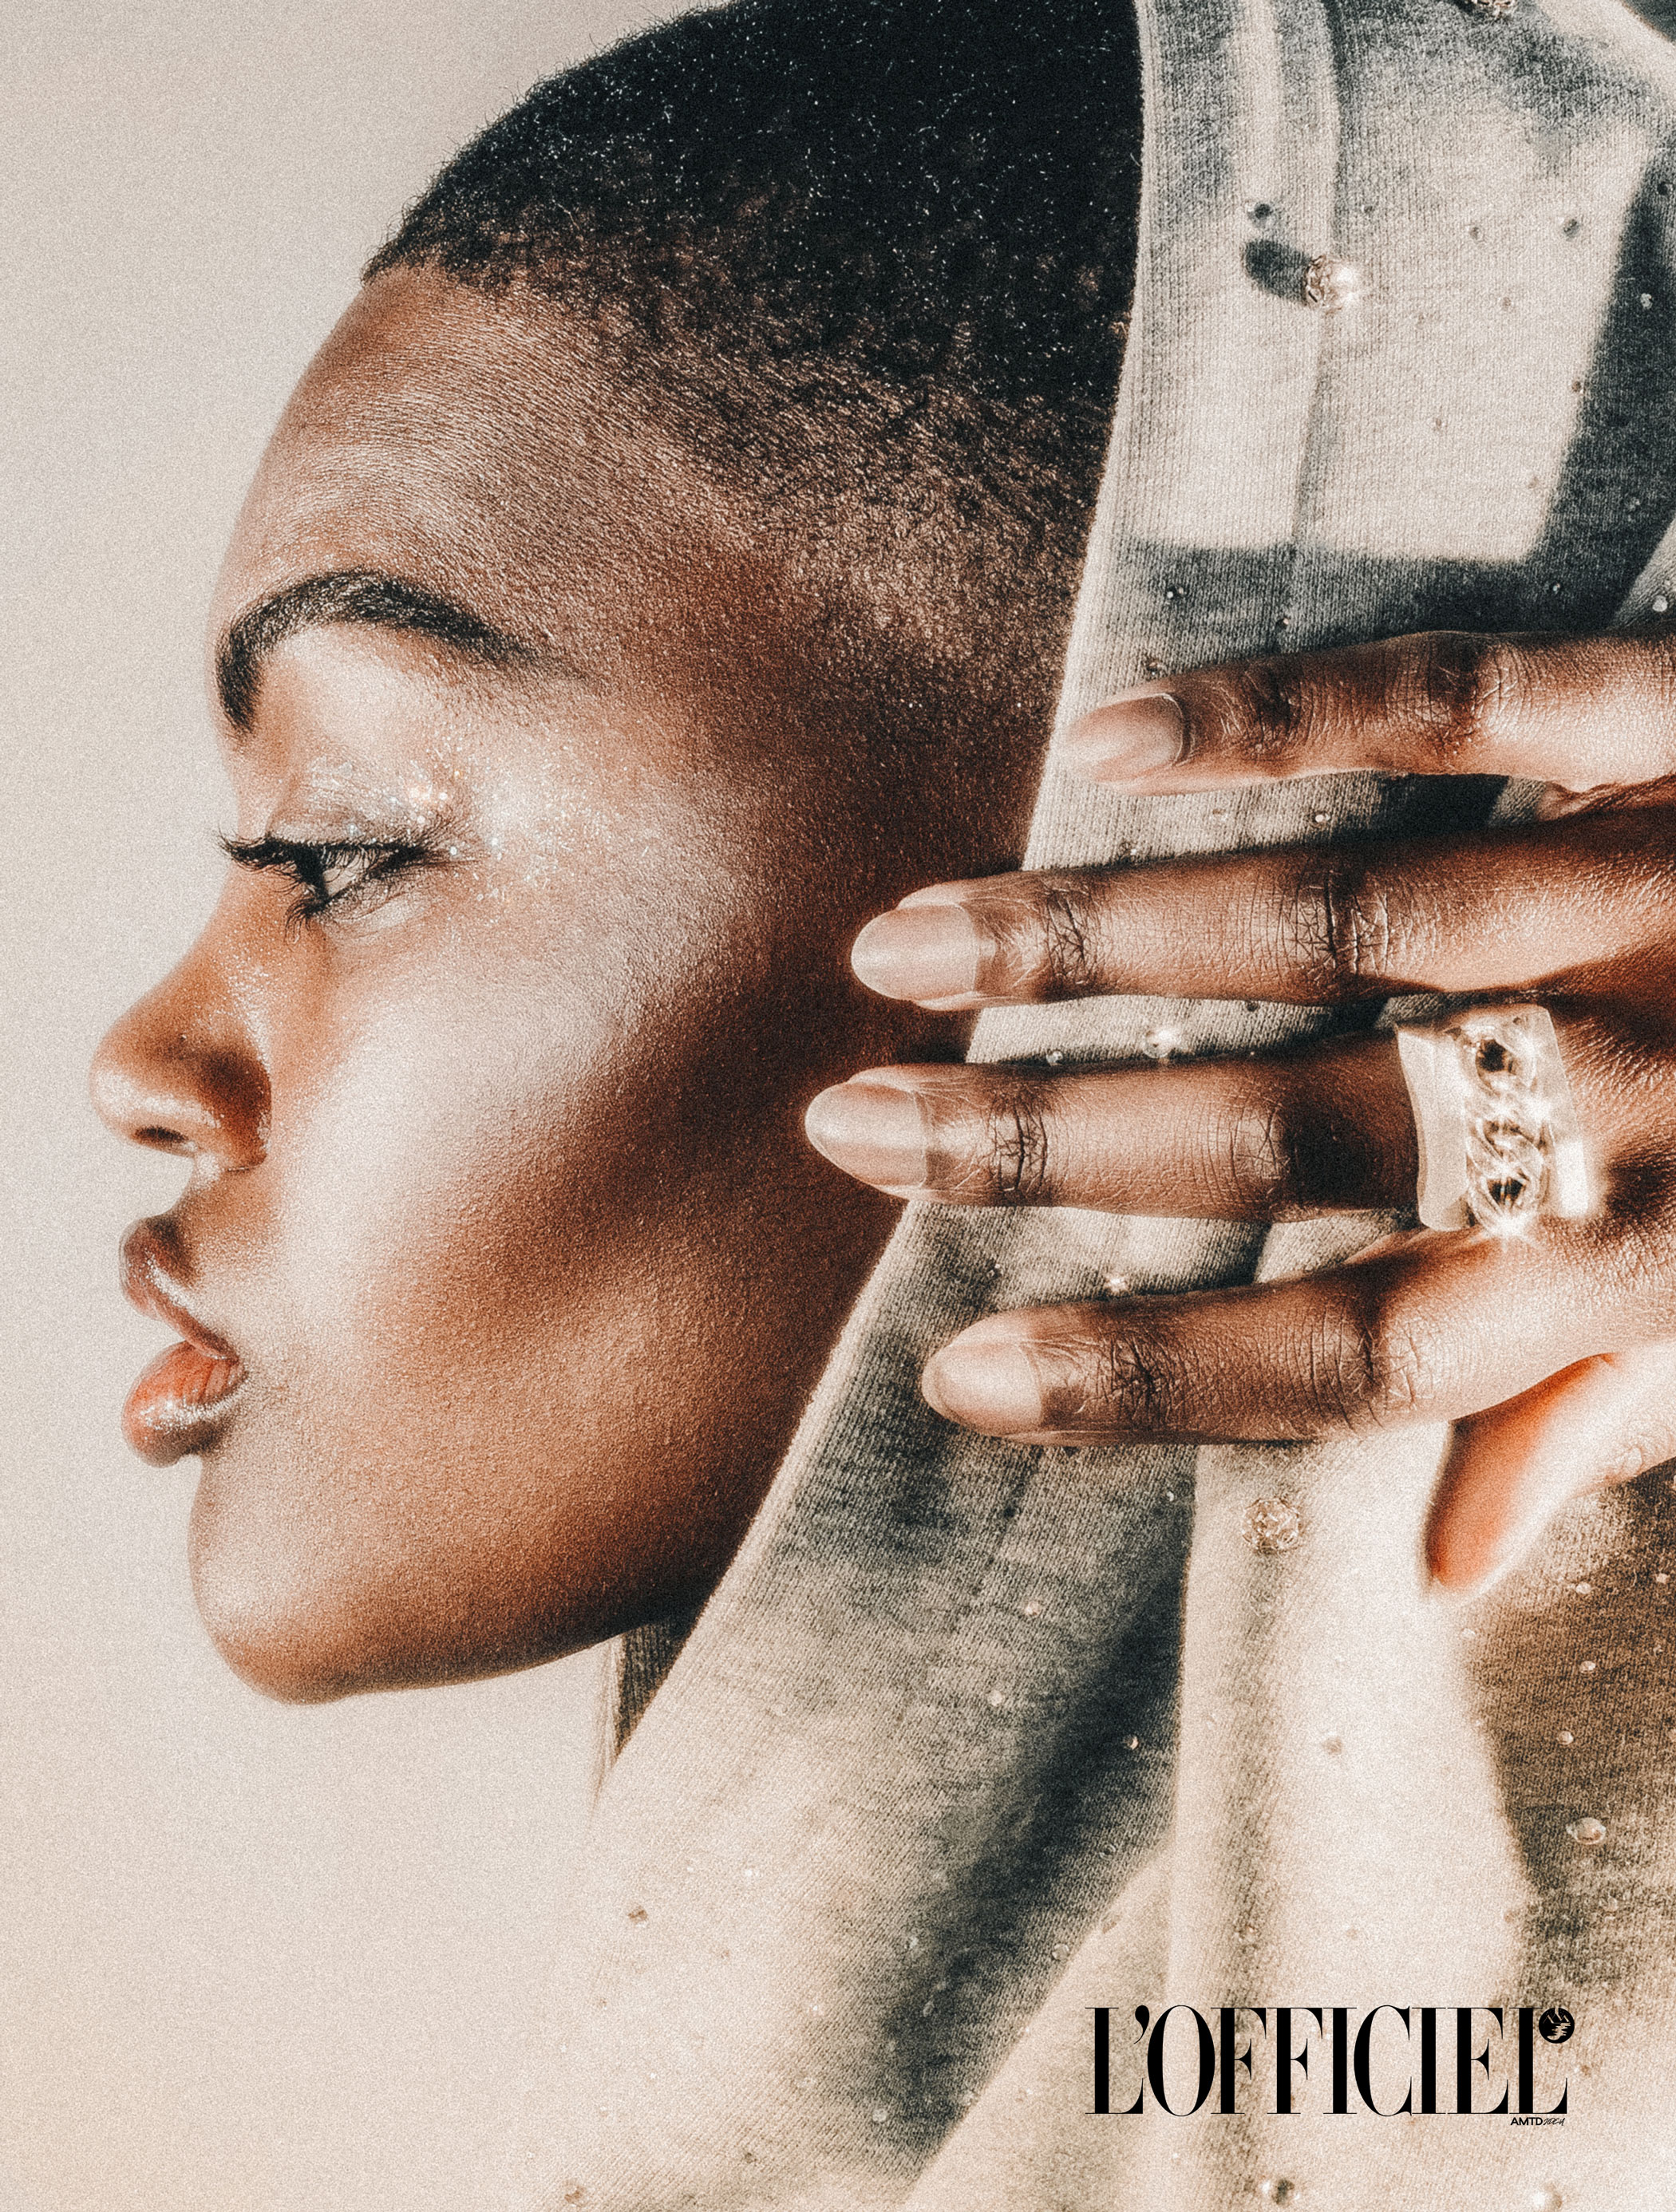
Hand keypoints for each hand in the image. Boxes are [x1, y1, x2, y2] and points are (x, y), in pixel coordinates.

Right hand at [806, 626, 1675, 1592]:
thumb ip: (1617, 1427)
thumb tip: (1427, 1563)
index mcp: (1674, 1268)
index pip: (1358, 1360)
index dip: (1144, 1382)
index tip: (954, 1373)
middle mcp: (1656, 1099)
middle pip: (1301, 1136)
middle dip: (1051, 1139)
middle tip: (856, 1126)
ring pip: (1345, 930)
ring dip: (1100, 941)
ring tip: (910, 945)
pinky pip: (1484, 709)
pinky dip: (1286, 726)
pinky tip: (1110, 746)